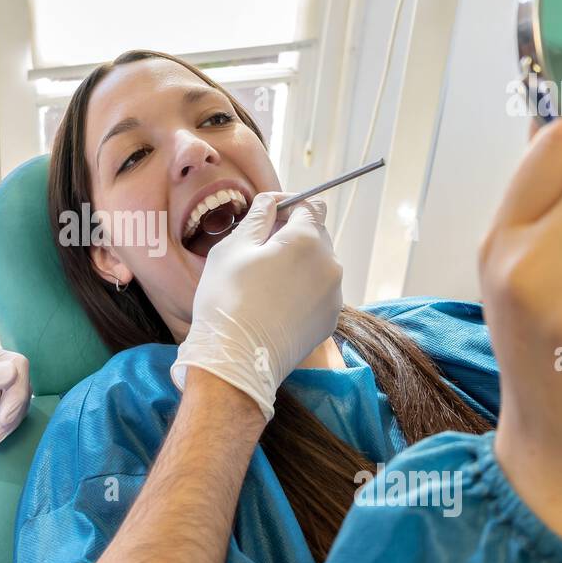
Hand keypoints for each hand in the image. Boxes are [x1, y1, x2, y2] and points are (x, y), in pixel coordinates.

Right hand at [171, 193, 343, 420]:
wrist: (237, 360)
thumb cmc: (227, 299)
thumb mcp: (232, 248)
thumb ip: (258, 217)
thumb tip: (270, 202)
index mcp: (307, 240)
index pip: (312, 205)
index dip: (290, 205)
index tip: (269, 215)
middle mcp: (330, 264)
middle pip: (317, 234)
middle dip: (293, 234)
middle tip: (260, 249)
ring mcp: (334, 295)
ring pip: (319, 265)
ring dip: (299, 263)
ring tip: (266, 280)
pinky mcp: (330, 320)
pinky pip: (320, 292)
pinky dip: (303, 289)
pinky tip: (276, 303)